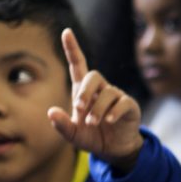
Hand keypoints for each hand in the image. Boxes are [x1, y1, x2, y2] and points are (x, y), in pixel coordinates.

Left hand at [47, 28, 143, 171]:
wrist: (114, 150)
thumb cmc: (92, 137)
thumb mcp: (73, 135)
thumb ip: (61, 125)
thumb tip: (51, 112)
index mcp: (84, 91)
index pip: (78, 65)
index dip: (72, 48)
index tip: (66, 31)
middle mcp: (100, 90)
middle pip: (94, 75)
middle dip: (85, 91)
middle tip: (78, 108)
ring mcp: (116, 96)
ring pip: (107, 92)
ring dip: (97, 109)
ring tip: (93, 123)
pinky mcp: (129, 106)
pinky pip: (122, 102)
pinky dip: (113, 112)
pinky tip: (108, 121)